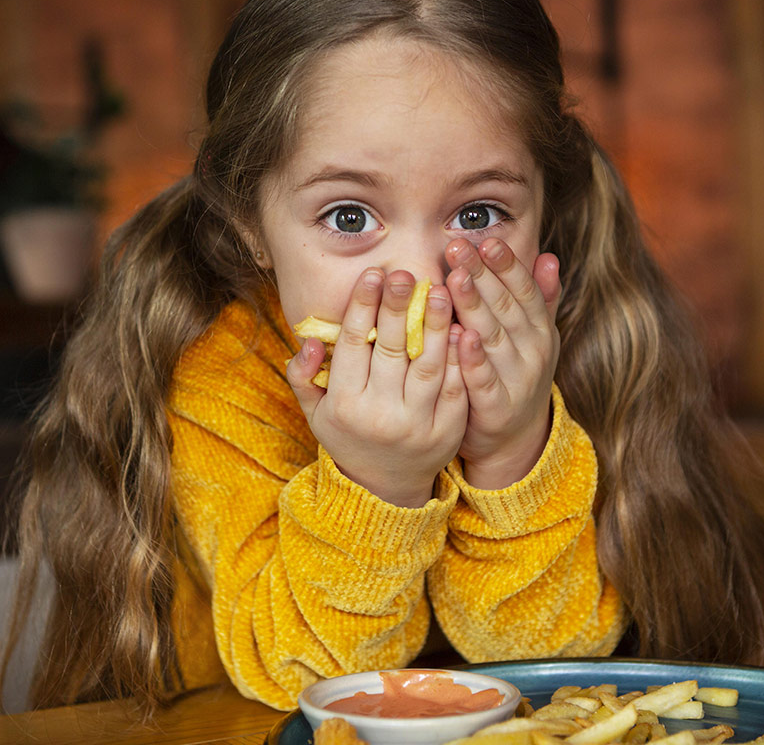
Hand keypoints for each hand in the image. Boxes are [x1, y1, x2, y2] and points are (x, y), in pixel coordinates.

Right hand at [286, 268, 467, 506]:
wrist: (385, 489)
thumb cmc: (347, 437)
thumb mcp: (315, 412)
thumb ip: (303, 376)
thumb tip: (309, 342)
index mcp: (345, 405)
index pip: (353, 344)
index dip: (362, 306)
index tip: (373, 274)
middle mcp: (380, 414)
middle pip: (391, 348)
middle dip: (398, 306)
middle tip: (406, 273)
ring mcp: (417, 424)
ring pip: (428, 364)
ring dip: (435, 324)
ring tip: (440, 290)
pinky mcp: (447, 431)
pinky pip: (454, 386)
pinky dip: (458, 356)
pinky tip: (461, 326)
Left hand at [445, 237, 560, 489]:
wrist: (513, 440)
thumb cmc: (514, 375)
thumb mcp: (532, 337)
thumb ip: (539, 299)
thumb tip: (548, 256)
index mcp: (539, 330)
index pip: (524, 290)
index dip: (506, 265)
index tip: (486, 240)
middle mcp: (533, 352)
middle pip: (506, 307)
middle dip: (482, 275)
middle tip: (458, 248)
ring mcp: (517, 380)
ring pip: (494, 338)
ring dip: (475, 307)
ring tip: (456, 279)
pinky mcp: (497, 408)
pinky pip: (484, 380)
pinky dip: (472, 358)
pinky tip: (458, 336)